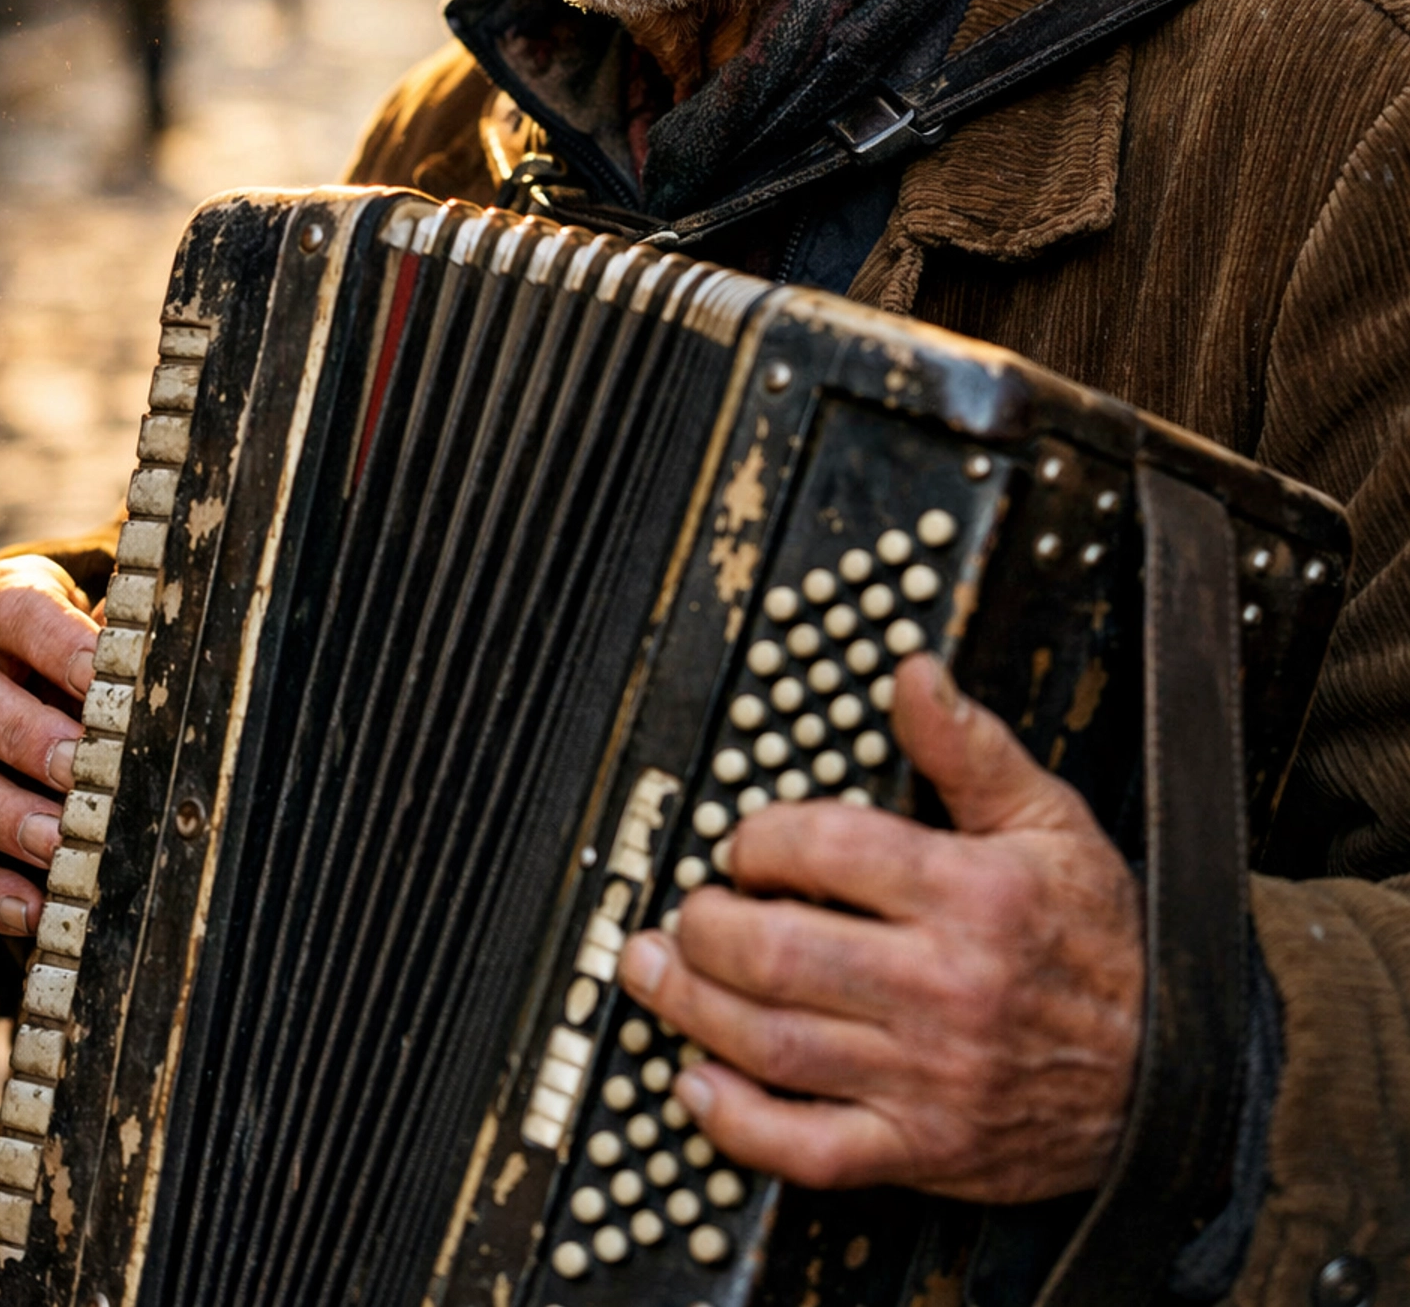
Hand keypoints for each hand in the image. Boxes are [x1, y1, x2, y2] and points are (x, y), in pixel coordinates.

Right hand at [0, 558, 101, 937]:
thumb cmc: (49, 642)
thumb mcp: (74, 618)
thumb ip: (112, 640)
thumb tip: (176, 666)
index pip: (17, 615)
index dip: (58, 643)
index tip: (104, 674)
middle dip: (25, 738)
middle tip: (78, 769)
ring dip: (3, 819)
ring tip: (57, 844)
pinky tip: (30, 907)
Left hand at [617, 652, 1143, 1202]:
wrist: (1169, 1073)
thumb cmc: (1100, 942)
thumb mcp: (1050, 822)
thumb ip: (969, 748)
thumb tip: (912, 674)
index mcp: (969, 893)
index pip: (826, 850)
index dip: (760, 840)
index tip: (744, 844)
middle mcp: (943, 986)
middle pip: (780, 954)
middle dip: (706, 927)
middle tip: (683, 911)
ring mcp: (928, 1077)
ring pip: (776, 1045)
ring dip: (693, 1009)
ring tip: (655, 974)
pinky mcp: (922, 1150)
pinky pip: (808, 1149)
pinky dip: (738, 1122)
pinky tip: (697, 1084)